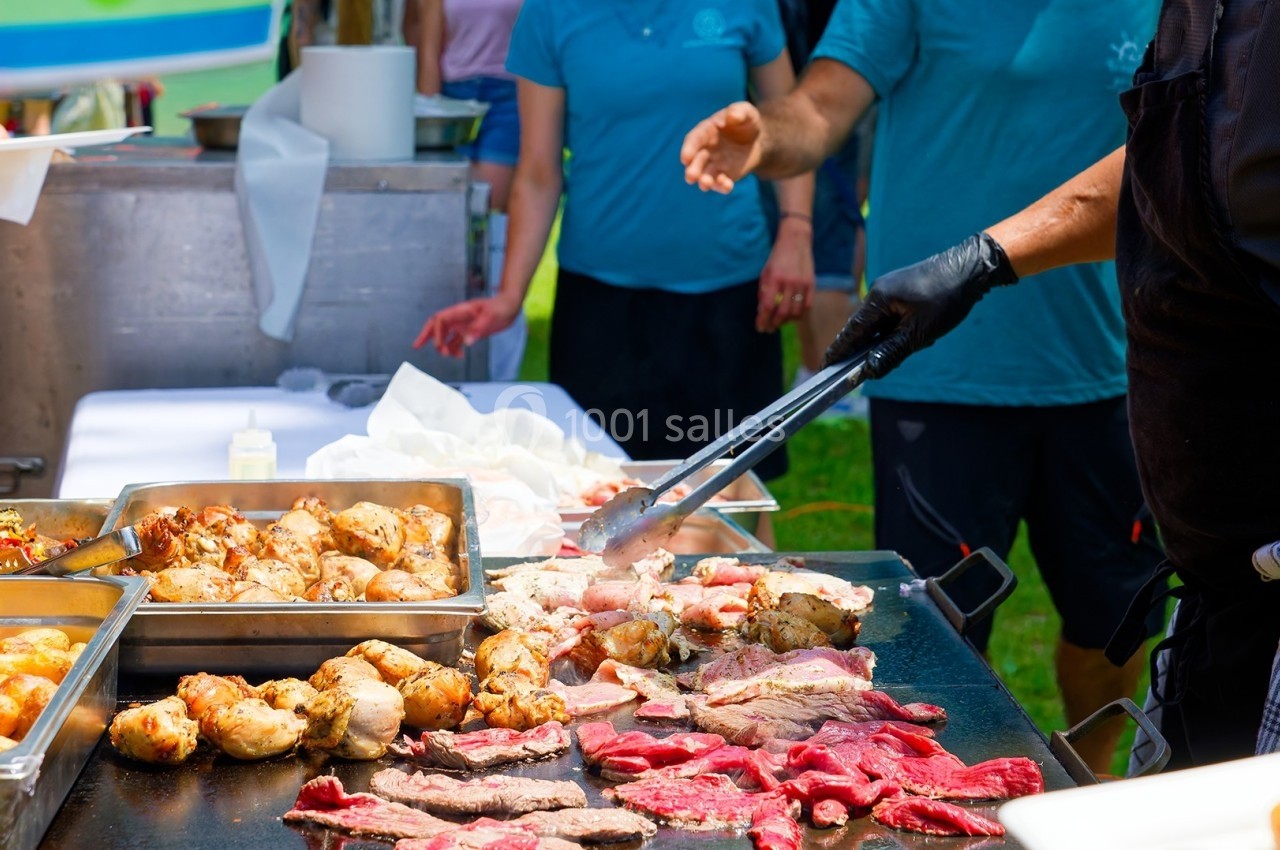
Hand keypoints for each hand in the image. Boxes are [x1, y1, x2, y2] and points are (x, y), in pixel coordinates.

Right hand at [413, 294, 521, 356]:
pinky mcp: (469, 332)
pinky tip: (460, 356)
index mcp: (461, 311)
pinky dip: (454, 349)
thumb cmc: (501, 307)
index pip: (441, 320)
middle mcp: (459, 318)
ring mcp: (463, 325)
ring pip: (445, 335)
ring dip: (443, 346)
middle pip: (436, 325)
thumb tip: (467, 343)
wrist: (510, 307)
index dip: (437, 333)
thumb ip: (478, 329)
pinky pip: (455, 341)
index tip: (441, 346)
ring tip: (449, 355)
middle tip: (416, 346)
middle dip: (426, 335)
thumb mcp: (492, 318)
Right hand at [680, 102, 764, 193]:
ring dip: (703, 181)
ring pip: (704, 175)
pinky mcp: (723, 176)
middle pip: (695, 161)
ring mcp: (713, 164)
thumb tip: (731, 116)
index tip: (685, 158)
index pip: (693, 140)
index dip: (688, 149)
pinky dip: (722, 186)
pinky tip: (728, 186)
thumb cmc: (746, 122)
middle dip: (692, 169)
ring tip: (705, 185)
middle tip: (691, 177)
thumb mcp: (746, 112)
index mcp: (706, 132)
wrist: (757, 139)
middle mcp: (706, 150)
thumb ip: (739, 112)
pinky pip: (720, 183)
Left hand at [756, 218, 814, 331]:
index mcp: (775, 278)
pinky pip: (807, 306)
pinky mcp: (812, 284)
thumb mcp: (765, 272)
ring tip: (780, 322)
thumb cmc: (777, 257)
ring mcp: (802, 284)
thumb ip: (763, 292)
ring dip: (787, 321)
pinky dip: (800, 314)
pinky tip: (793, 315)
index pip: (768, 306)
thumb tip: (762, 311)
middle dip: (774, 323)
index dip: (763, 320)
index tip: (760, 328)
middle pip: (782, 312)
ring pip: (796, 312)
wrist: (796, 240)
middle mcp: (789, 282)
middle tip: (769, 328)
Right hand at [823, 232, 1017, 375]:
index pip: (850, 332)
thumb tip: (869, 371)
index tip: (825, 368)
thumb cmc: (947, 298)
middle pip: (863, 329)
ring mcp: (891, 290)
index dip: (838, 352)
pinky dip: (899, 331)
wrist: (972, 268)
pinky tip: (918, 336)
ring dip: (889, 341)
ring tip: (910, 347)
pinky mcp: (903, 292)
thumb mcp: (919, 333)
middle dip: (868, 350)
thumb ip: (891, 353)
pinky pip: (892, 317)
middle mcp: (879, 292)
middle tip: (866, 370)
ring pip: (880, 325)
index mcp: (878, 299)